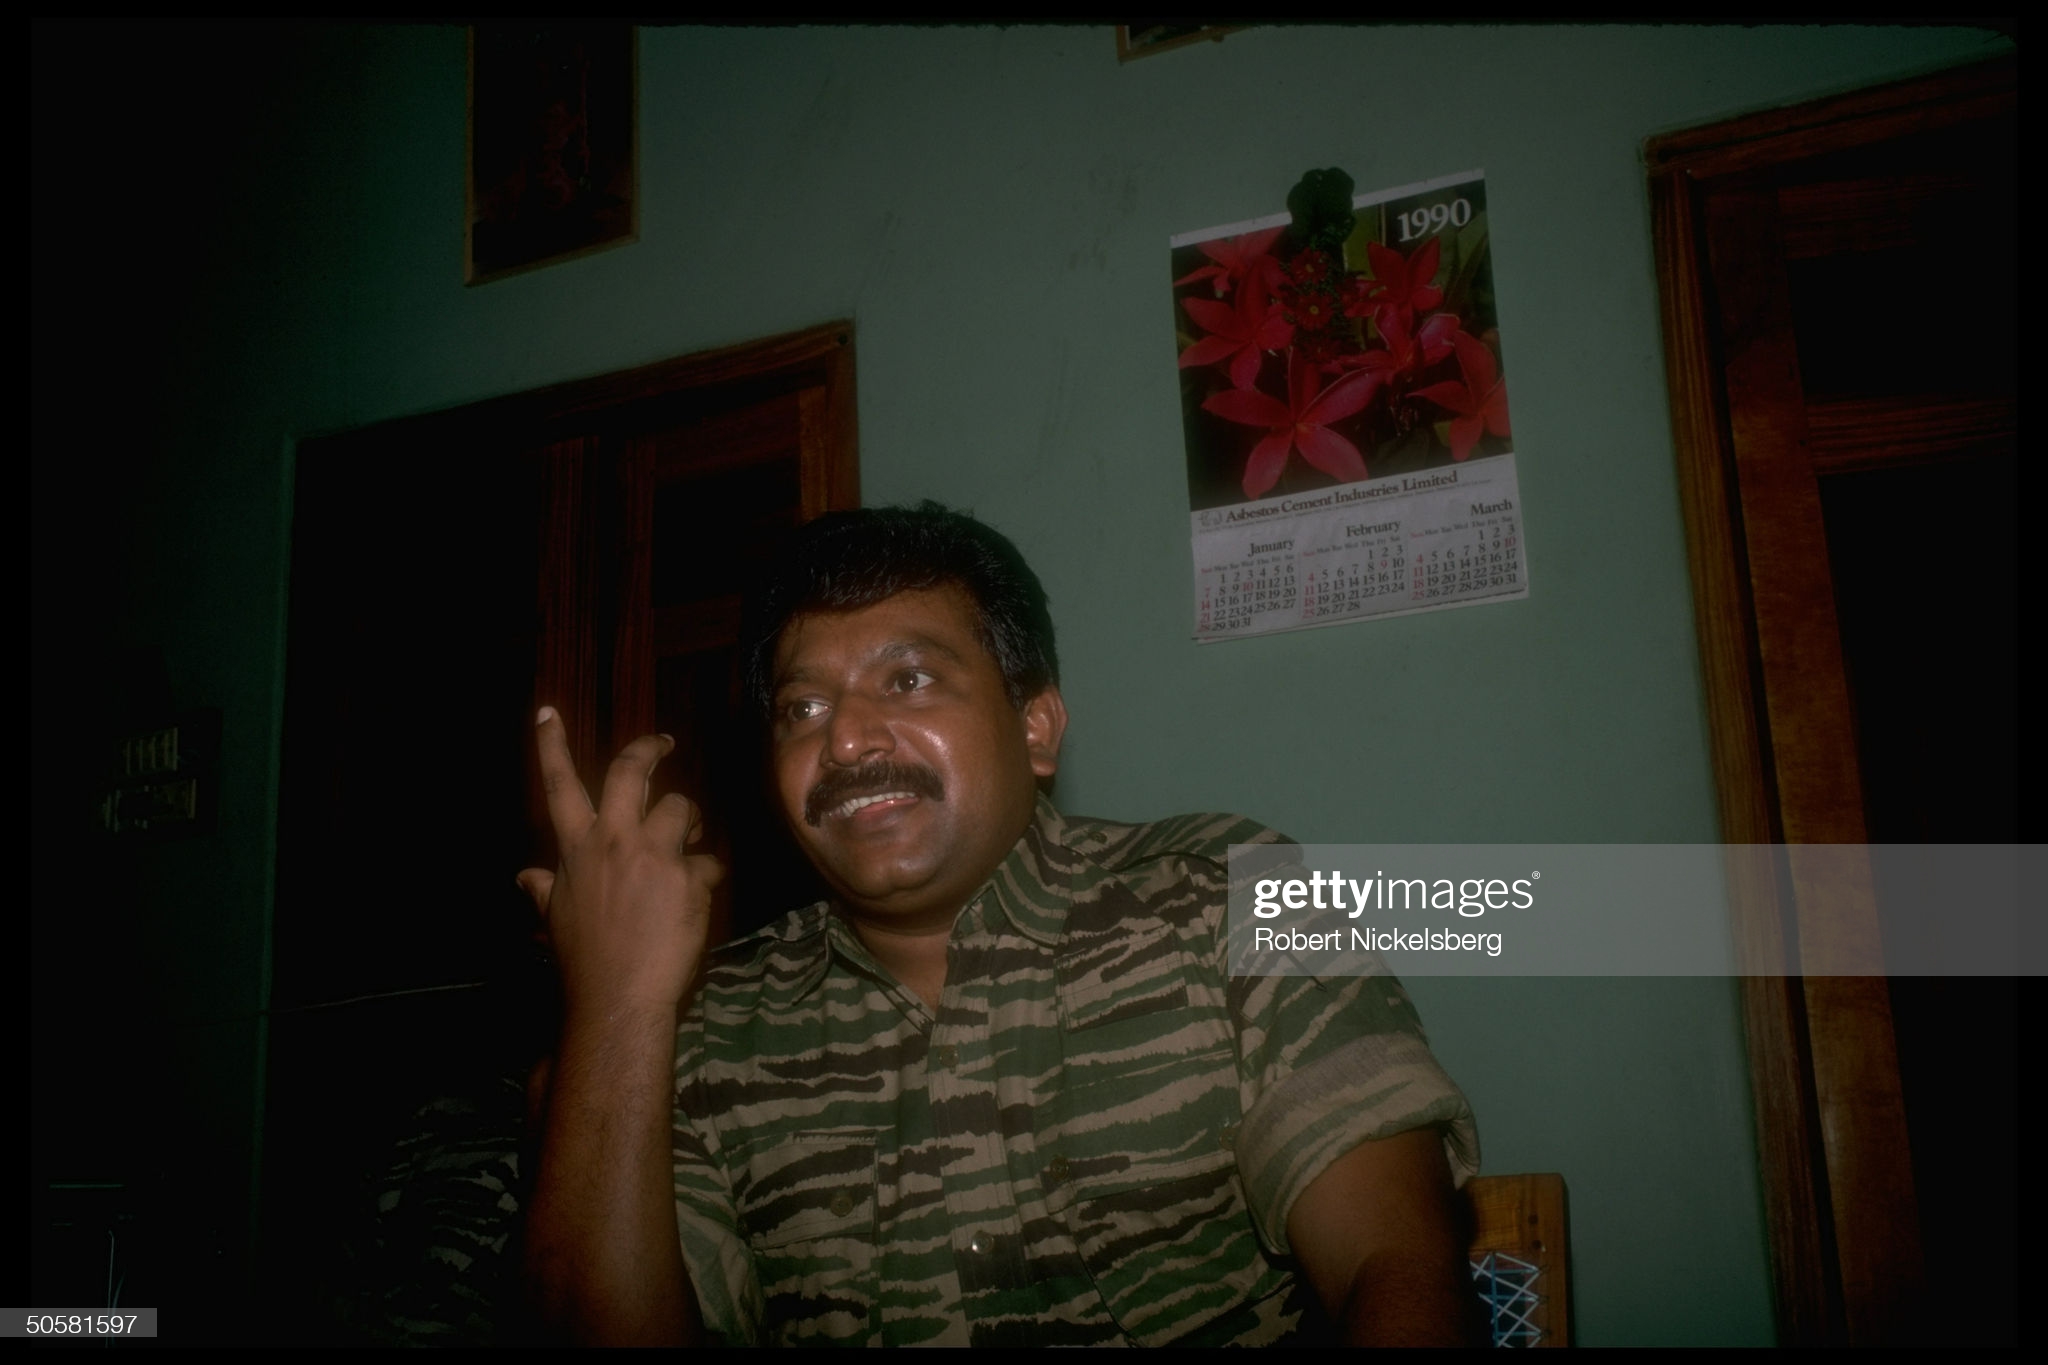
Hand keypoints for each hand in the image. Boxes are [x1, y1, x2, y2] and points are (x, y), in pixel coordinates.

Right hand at [516, 707, 723, 1017]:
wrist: (618, 998)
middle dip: (649, 748)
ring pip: (680, 808)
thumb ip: (547, 888)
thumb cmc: (584, 961)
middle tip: (663, 741)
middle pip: (631, 771)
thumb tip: (526, 874)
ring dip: (686, 824)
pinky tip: (697, 900)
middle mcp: (614, 841)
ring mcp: (653, 855)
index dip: (552, 744)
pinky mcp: (689, 877)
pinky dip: (706, 877)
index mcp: (577, 848)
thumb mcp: (556, 919)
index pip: (559, 785)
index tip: (547, 711)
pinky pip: (708, 862)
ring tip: (685, 848)